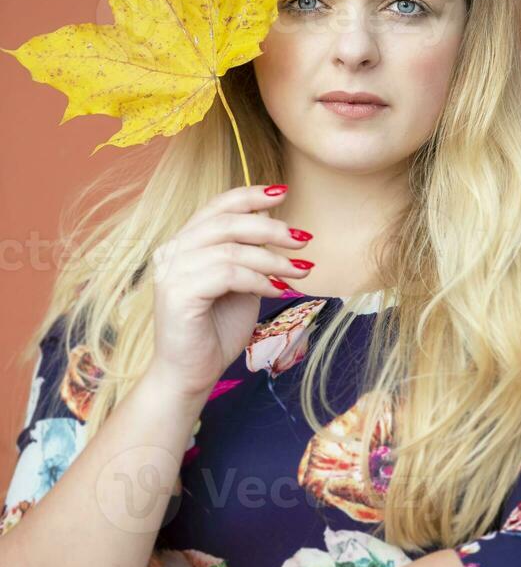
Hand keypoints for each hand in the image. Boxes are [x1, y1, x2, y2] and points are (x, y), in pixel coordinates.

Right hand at [148, 183, 314, 400]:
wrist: (191, 374)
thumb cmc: (216, 330)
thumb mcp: (240, 283)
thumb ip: (250, 254)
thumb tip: (274, 222)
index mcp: (185, 243)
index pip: (217, 206)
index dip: (251, 195)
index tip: (284, 191)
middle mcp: (172, 251)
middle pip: (227, 222)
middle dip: (271, 228)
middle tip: (303, 240)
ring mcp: (172, 271)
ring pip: (231, 250)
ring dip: (273, 259)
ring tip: (300, 270)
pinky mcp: (178, 293)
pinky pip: (228, 275)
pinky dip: (260, 281)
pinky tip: (279, 292)